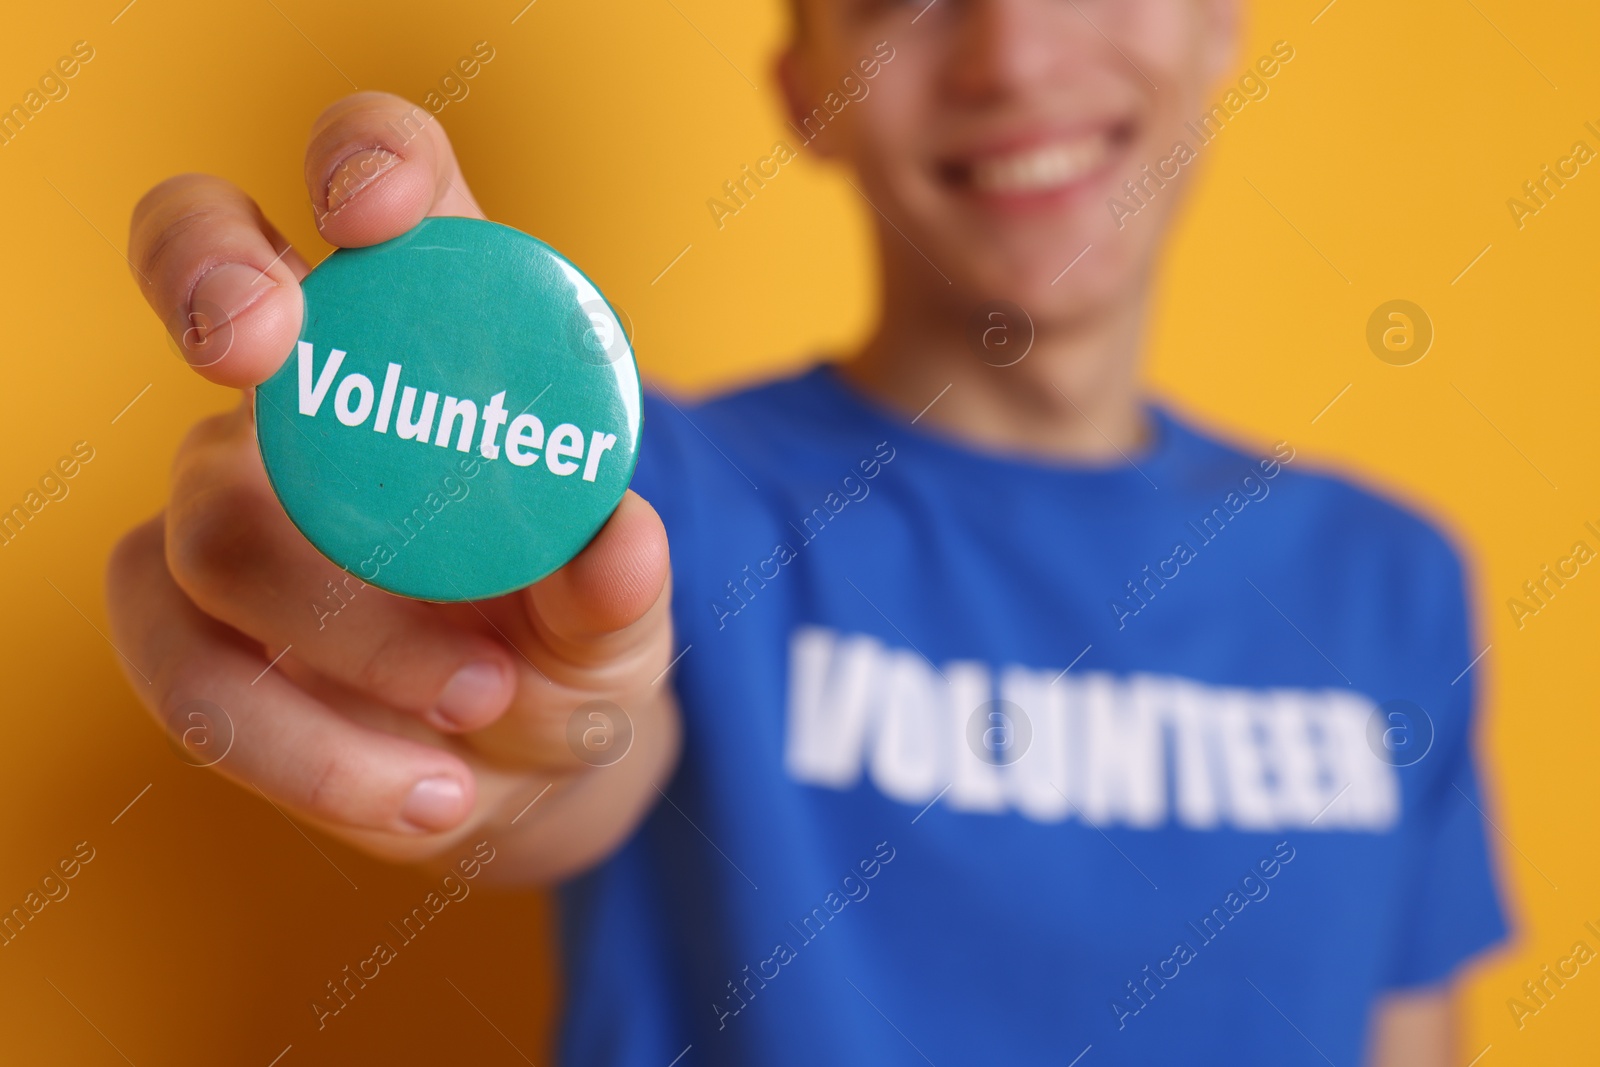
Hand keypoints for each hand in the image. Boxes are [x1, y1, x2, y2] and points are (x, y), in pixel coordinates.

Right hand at [107, 92, 678, 874]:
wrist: (517, 758)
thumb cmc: (569, 635)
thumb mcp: (620, 613)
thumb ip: (620, 581)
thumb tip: (620, 543)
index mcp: (439, 328)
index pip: (387, 178)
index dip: (362, 160)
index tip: (375, 217)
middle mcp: (312, 390)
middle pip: (208, 269)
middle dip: (209, 278)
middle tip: (253, 347)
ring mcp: (229, 502)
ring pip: (206, 525)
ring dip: (345, 636)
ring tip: (481, 714)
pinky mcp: (186, 625)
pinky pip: (194, 677)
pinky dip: (313, 753)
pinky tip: (427, 795)